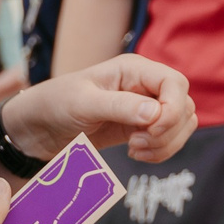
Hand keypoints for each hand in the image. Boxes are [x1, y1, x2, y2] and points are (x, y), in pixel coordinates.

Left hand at [5, 54, 194, 165]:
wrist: (39, 127)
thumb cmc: (55, 104)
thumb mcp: (83, 103)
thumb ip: (119, 106)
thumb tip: (157, 113)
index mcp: (133, 69)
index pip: (176, 83)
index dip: (173, 108)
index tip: (151, 129)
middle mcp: (144, 85)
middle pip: (184, 106)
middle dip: (169, 131)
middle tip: (137, 144)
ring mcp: (144, 107)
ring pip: (181, 124)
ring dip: (166, 144)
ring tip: (136, 151)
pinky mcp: (141, 127)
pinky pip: (168, 138)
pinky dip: (160, 151)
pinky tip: (136, 154)